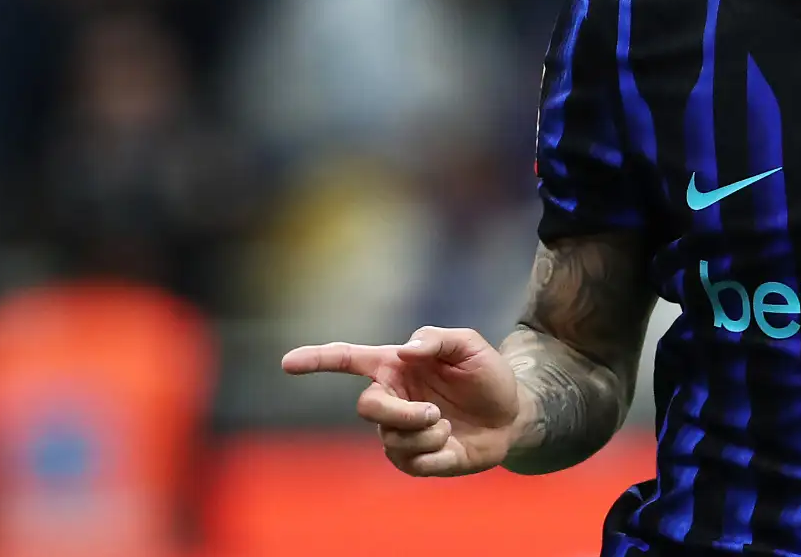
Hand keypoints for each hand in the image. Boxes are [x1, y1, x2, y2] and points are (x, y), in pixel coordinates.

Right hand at [283, 325, 523, 476]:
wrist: (513, 414)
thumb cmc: (488, 375)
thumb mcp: (471, 345)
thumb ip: (438, 338)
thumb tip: (404, 350)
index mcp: (396, 366)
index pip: (348, 360)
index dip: (317, 360)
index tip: (287, 363)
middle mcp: (392, 397)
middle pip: (367, 407)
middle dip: (398, 412)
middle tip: (433, 412)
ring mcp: (400, 430)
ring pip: (389, 437)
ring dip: (424, 432)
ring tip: (447, 425)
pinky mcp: (415, 460)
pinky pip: (408, 462)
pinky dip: (433, 453)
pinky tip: (450, 443)